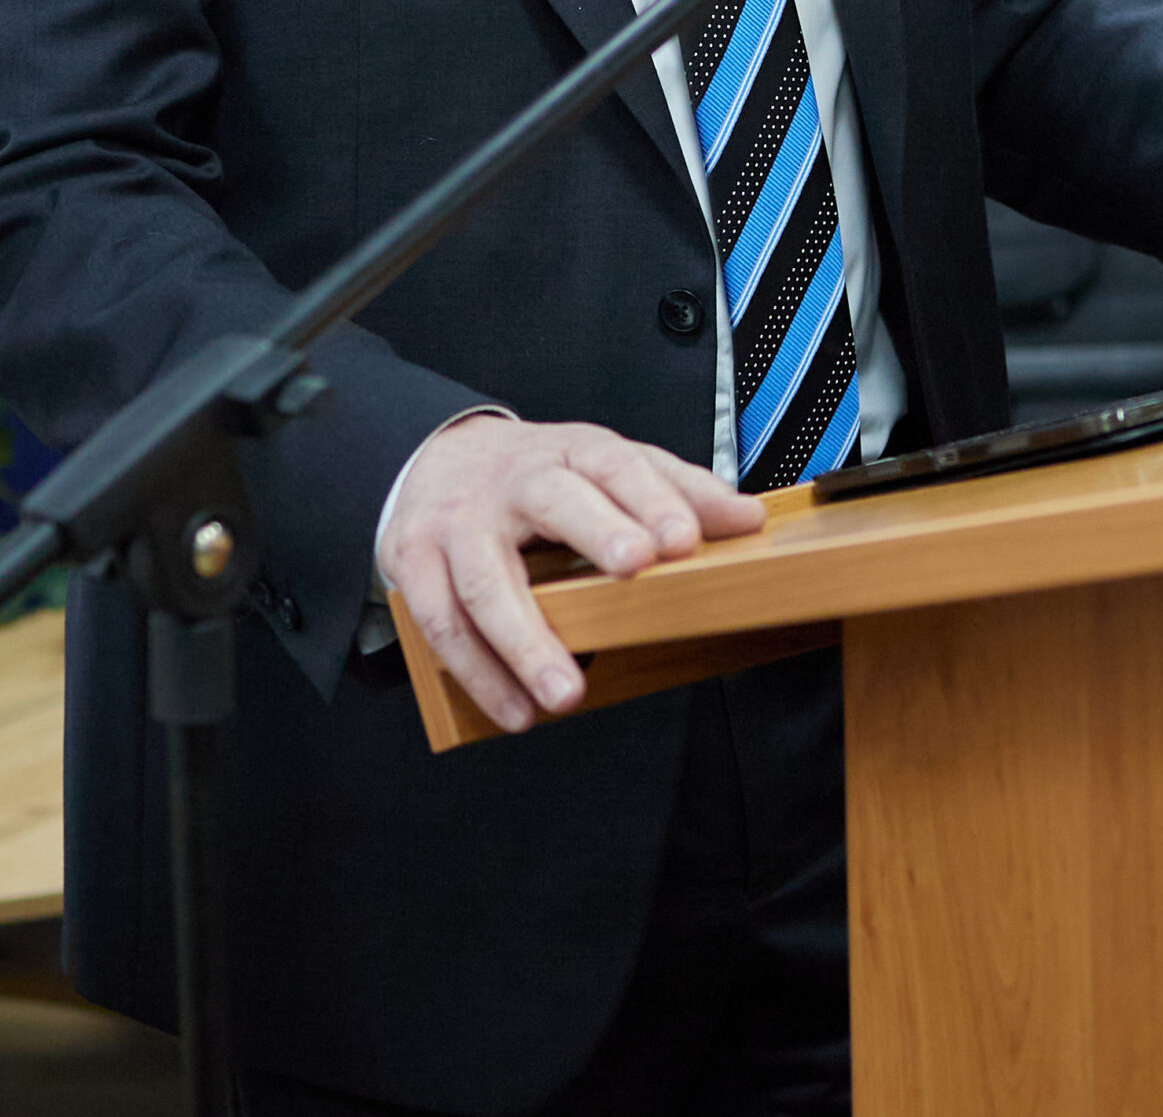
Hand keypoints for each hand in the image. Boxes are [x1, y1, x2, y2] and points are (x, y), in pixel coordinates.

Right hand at [379, 415, 762, 734]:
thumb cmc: (537, 475)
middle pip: (555, 501)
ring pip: (488, 580)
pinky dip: (478, 673)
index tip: (683, 540)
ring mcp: (460, 521)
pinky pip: (441, 622)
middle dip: (597, 534)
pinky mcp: (414, 561)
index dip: (653, 499)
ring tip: (566, 694)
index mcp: (571, 453)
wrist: (437, 459)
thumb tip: (748, 519)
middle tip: (637, 568)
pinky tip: (515, 709)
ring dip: (526, 642)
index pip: (618, 465)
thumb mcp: (607, 469)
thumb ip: (678, 491)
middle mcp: (515, 480)